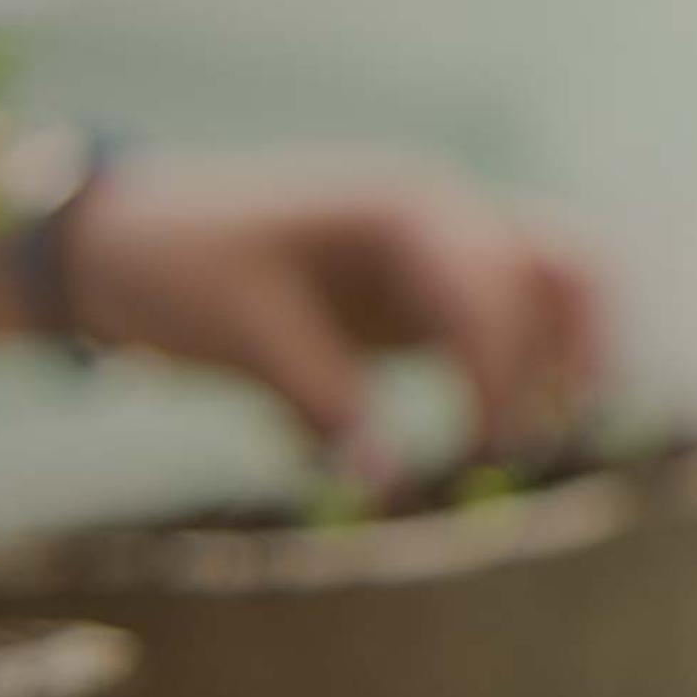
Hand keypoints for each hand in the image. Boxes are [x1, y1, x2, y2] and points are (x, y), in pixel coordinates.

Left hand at [63, 162, 605, 468]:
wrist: (125, 238)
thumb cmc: (177, 268)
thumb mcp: (241, 333)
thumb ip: (322, 402)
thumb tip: (387, 487)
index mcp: (400, 209)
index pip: (495, 288)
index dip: (503, 375)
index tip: (483, 454)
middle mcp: (442, 217)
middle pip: (565, 269)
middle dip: (571, 357)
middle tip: (535, 445)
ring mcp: (442, 249)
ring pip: (558, 288)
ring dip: (566, 360)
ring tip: (540, 439)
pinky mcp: (427, 292)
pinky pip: (513, 322)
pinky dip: (527, 371)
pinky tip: (502, 430)